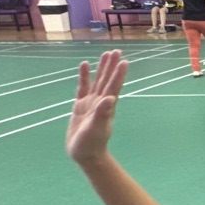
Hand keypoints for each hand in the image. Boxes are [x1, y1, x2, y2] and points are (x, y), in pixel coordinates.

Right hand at [65, 50, 126, 165]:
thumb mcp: (96, 129)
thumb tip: (110, 98)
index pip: (113, 86)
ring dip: (101, 68)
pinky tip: (85, 65)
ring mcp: (90, 103)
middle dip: (111, 66)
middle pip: (107, 80)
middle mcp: (100, 102)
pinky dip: (84, 76)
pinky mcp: (80, 107)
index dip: (118, 74)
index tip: (124, 61)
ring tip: (105, 54)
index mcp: (106, 106)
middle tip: (116, 50)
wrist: (84, 154)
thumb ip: (102, 114)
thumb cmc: (91, 144)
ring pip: (96, 81)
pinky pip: (82, 87)